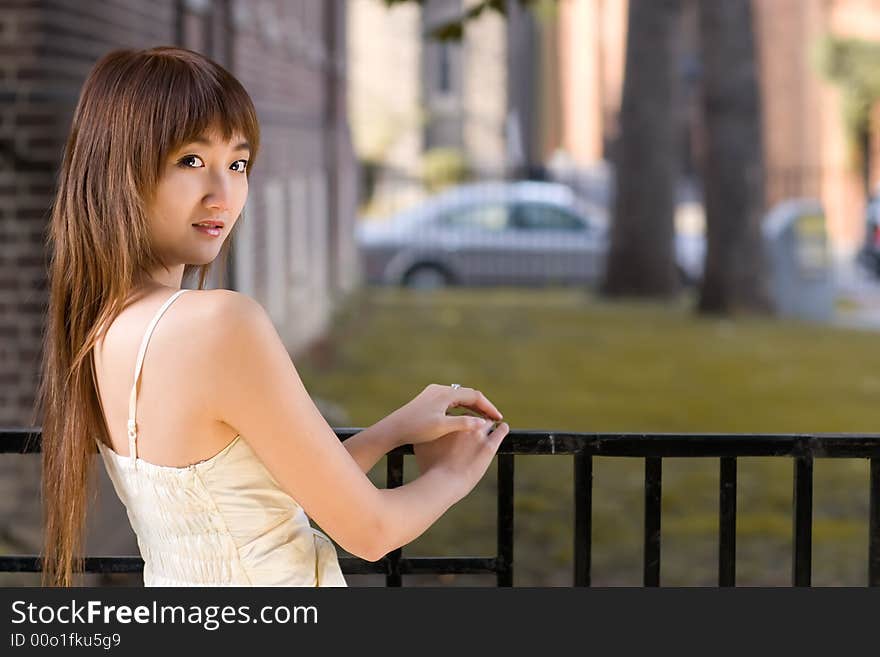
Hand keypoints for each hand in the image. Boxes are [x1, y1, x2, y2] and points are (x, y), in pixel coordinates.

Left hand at [386, 383, 503, 446]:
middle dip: (482, 406)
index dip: (489, 407)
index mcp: (445, 393)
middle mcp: (439, 390)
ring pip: (459, 398)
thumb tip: (484, 423)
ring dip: (472, 408)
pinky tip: (464, 419)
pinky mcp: (428, 400)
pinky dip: (461, 409)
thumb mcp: (442, 427)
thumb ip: (464, 423)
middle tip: (494, 419)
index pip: (474, 396)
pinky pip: (451, 402)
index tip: (499, 418)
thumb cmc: (416, 428)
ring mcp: (433, 394)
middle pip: (468, 394)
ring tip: (483, 420)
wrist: (392, 429)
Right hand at [413, 420, 509, 495]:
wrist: (442, 482)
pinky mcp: (490, 446)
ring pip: (487, 422)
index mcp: (448, 423)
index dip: (457, 422)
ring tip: (489, 426)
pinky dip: (503, 428)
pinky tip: (503, 427)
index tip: (457, 427)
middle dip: (472, 421)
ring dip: (487, 423)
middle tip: (472, 426)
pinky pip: (501, 431)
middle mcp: (463, 425)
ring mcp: (477, 434)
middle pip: (471, 417)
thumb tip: (424, 433)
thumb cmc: (429, 467)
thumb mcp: (420, 447)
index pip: (455, 416)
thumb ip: (424, 436)